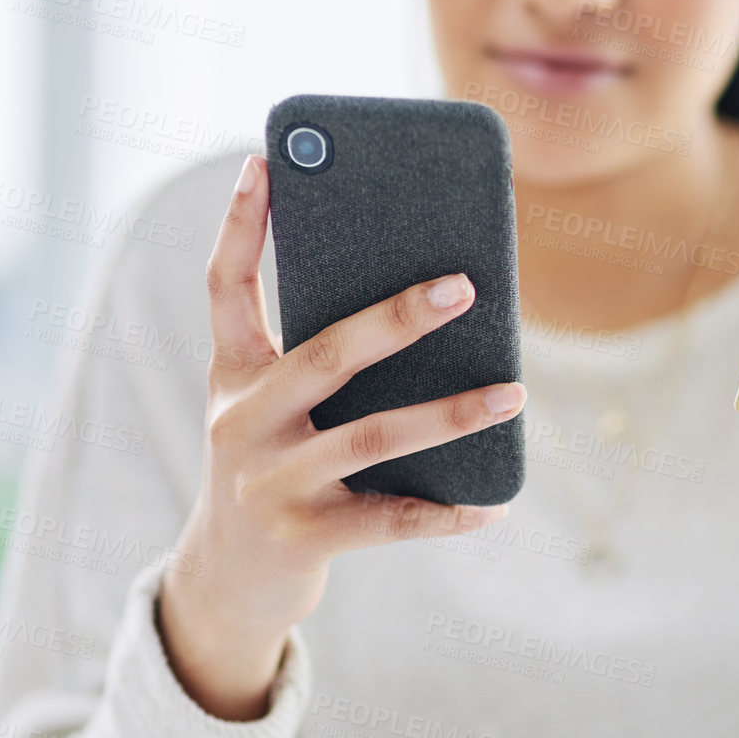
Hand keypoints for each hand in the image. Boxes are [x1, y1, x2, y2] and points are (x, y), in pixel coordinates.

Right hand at [159, 154, 527, 720]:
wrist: (226, 578)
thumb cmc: (270, 464)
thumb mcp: (266, 405)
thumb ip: (314, 355)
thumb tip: (419, 298)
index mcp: (232, 375)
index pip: (225, 286)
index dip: (239, 223)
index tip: (264, 159)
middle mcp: (242, 423)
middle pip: (325, 355)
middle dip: (396, 319)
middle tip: (464, 286)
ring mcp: (271, 484)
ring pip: (373, 438)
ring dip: (451, 415)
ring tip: (514, 392)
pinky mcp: (304, 540)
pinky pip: (391, 521)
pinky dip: (446, 513)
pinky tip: (495, 504)